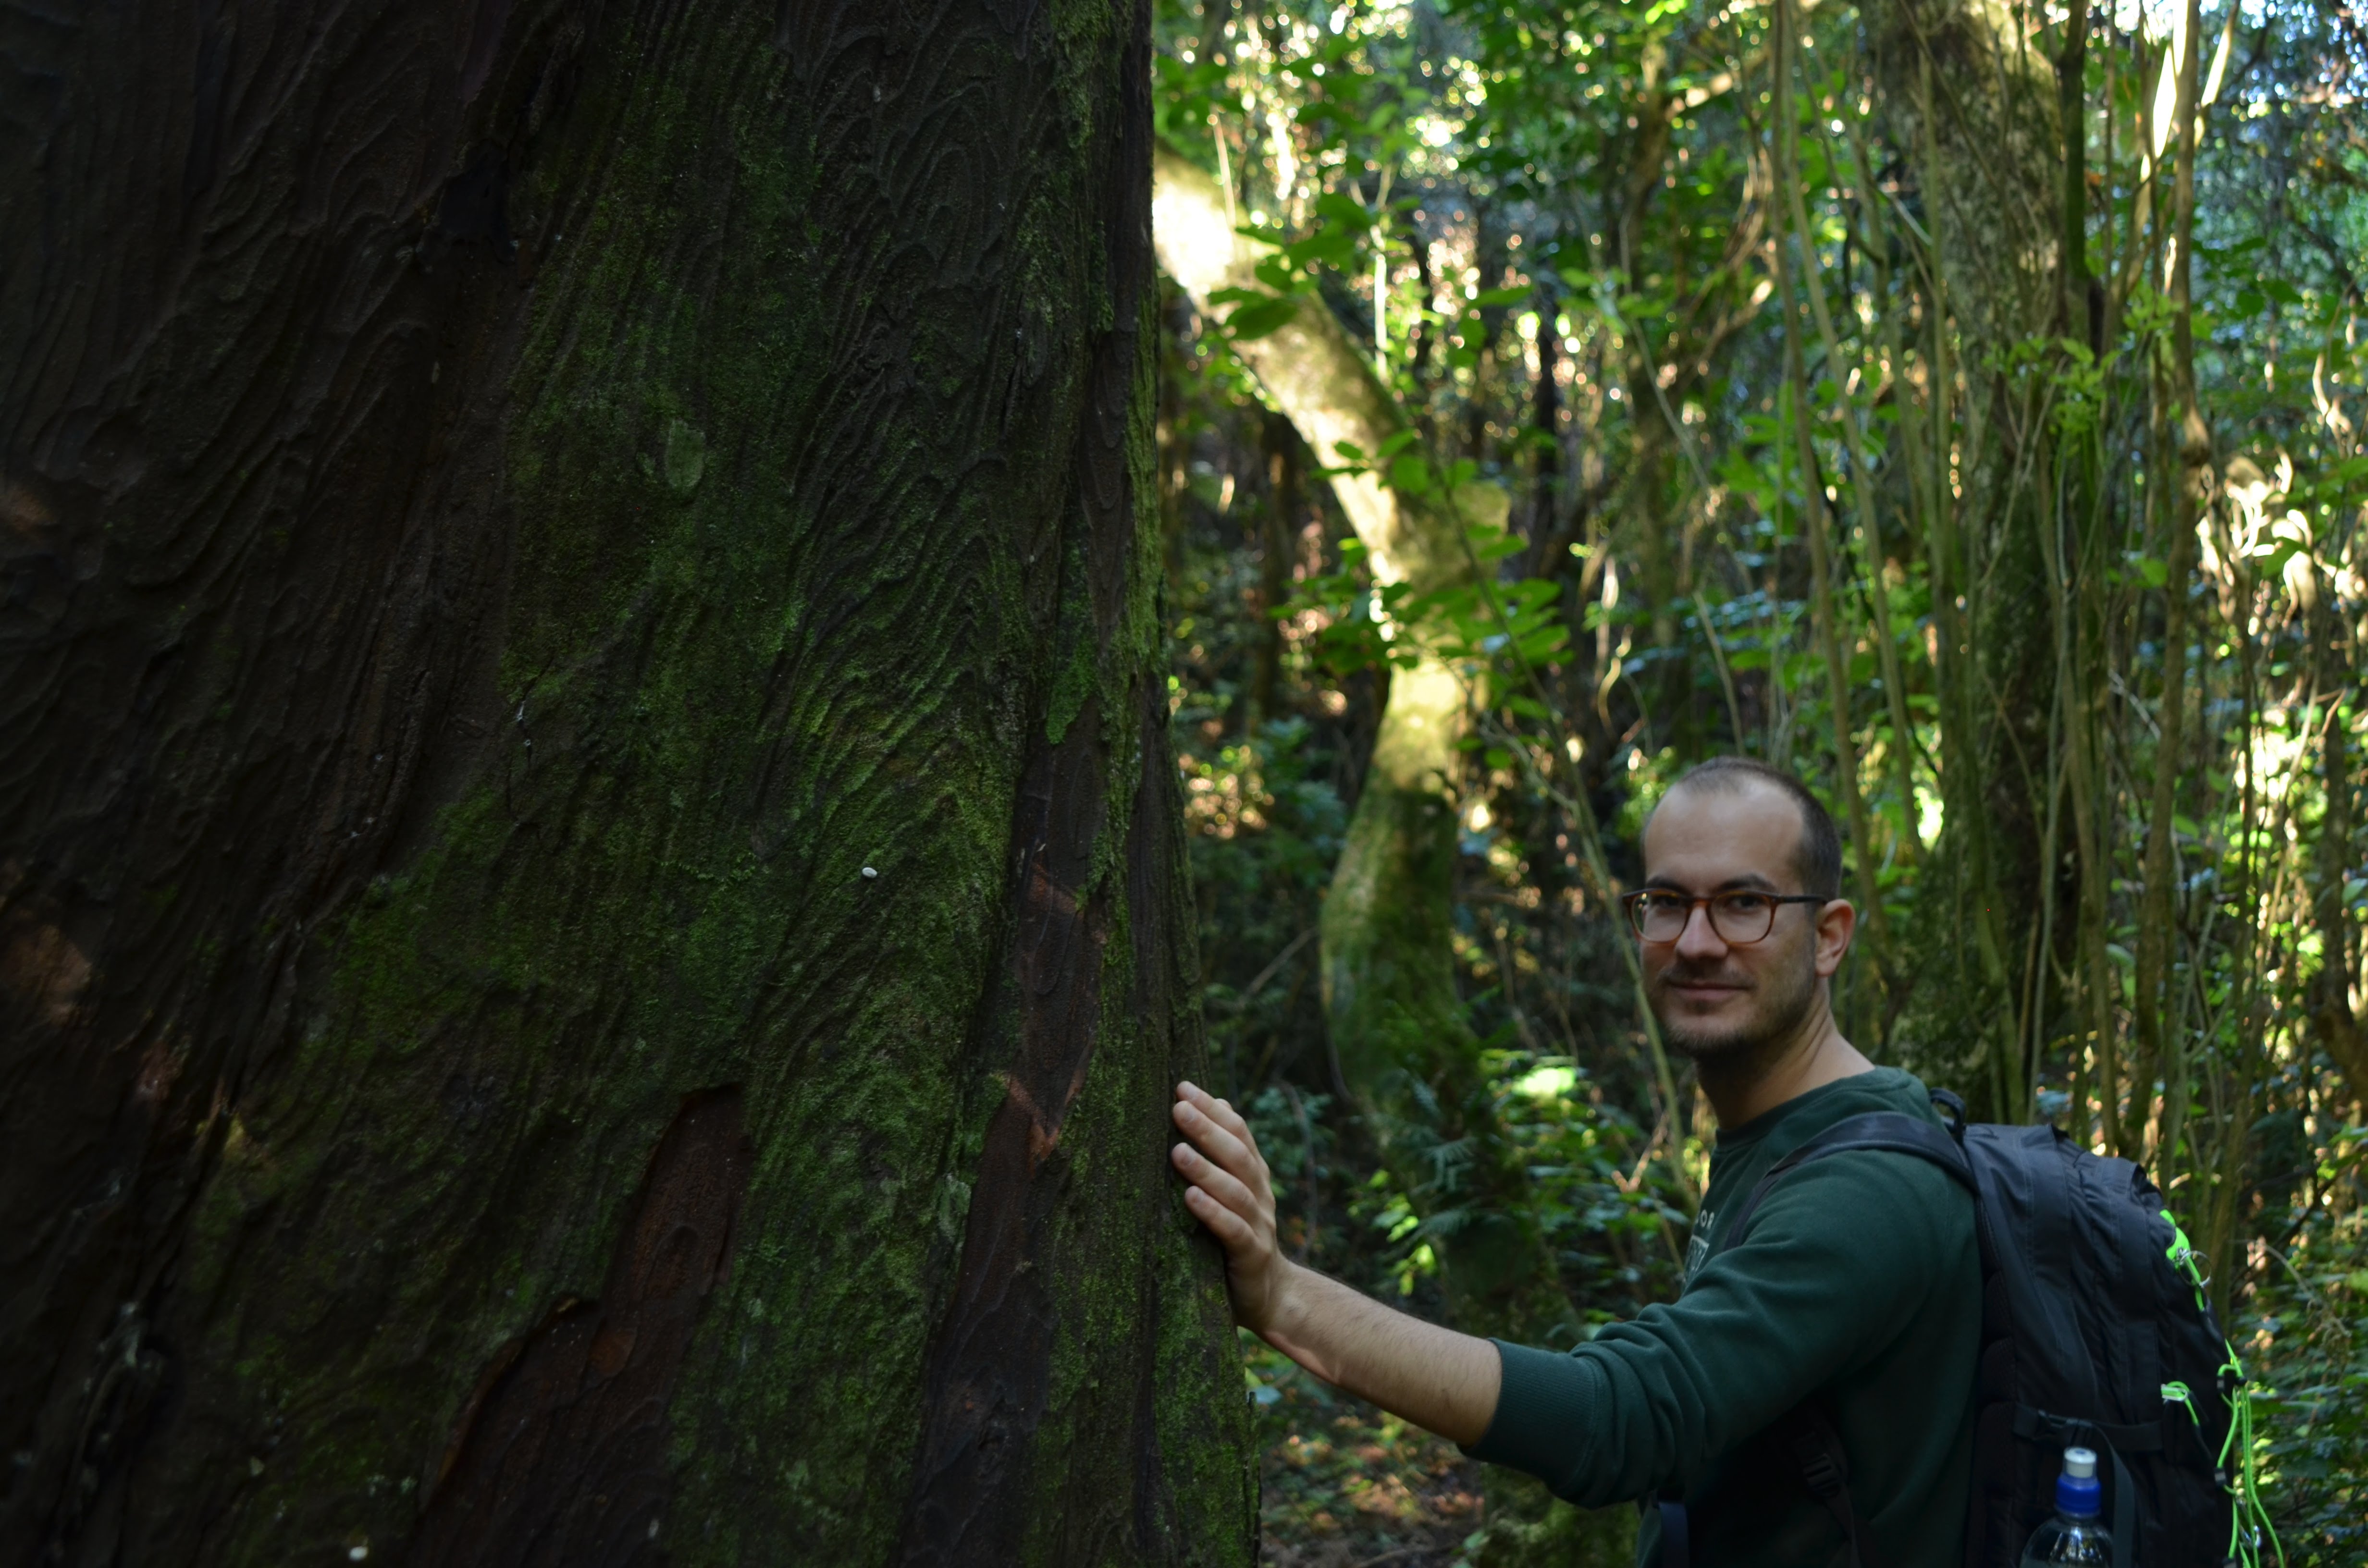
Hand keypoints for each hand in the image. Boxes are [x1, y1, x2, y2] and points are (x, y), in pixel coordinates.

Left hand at [1171, 1080, 1291, 1332]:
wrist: (1270, 1295)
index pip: (1239, 1133)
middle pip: (1238, 1156)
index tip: (1182, 1088)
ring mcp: (1260, 1225)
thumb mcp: (1232, 1191)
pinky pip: (1233, 1231)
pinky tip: (1191, 1199)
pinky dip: (1213, 1213)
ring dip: (1206, 1169)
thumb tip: (1216, 1101)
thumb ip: (1225, 1153)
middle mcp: (1260, 1195)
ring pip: (1235, 1192)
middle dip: (1207, 1129)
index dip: (1213, 1110)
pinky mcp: (1252, 1257)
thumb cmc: (1238, 1237)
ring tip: (1177, 1152)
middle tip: (1178, 1107)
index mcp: (1255, 1175)